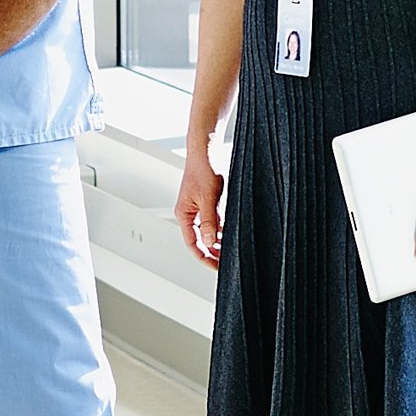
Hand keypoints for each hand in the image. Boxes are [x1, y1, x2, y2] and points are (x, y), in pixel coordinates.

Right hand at [177, 127, 226, 266]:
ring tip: (231, 250)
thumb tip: (209, 242)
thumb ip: (209, 221)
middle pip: (199, 241)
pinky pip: (213, 220)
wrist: (207, 148)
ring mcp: (198, 207)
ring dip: (218, 241)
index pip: (192, 244)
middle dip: (212, 252)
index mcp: (184, 214)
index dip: (205, 257)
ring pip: (207, 231)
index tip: (217, 267)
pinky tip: (231, 232)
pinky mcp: (207, 201)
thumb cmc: (204, 168)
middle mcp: (189, 213)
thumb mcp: (209, 197)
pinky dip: (221, 228)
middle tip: (227, 263)